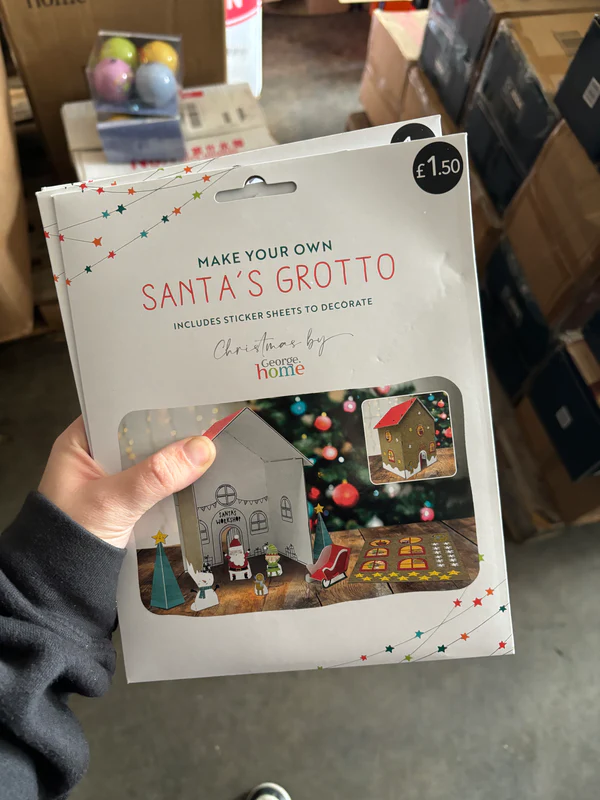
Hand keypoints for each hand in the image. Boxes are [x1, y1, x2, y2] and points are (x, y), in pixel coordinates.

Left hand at [39, 417, 215, 548]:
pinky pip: (157, 487)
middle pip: (143, 437)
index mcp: (81, 442)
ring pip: (153, 464)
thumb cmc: (67, 539)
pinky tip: (198, 484)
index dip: (156, 408)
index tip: (191, 409)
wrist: (59, 586)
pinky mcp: (128, 503)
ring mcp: (114, 482)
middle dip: (173, 439)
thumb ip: (154, 476)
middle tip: (209, 433)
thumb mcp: (113, 501)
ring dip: (177, 466)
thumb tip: (200, 449)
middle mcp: (97, 458)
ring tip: (211, 457)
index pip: (124, 412)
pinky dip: (175, 488)